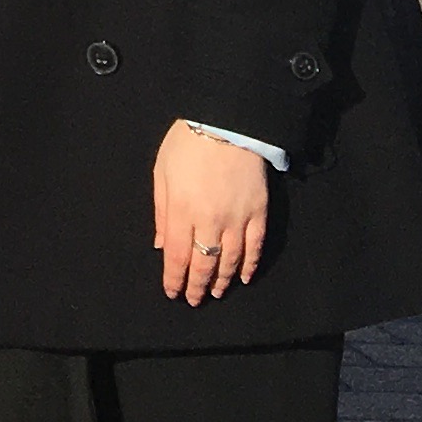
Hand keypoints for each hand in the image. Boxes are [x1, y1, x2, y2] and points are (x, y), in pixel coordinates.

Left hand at [153, 121, 270, 303]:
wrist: (226, 121)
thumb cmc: (187, 143)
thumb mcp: (162, 172)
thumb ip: (162, 212)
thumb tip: (162, 246)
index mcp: (182, 211)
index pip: (178, 257)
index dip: (174, 279)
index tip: (172, 293)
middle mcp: (210, 221)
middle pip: (204, 264)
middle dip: (197, 286)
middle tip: (194, 300)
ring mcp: (237, 218)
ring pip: (231, 261)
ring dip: (223, 280)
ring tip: (215, 292)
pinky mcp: (259, 212)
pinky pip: (255, 247)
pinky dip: (250, 265)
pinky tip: (245, 277)